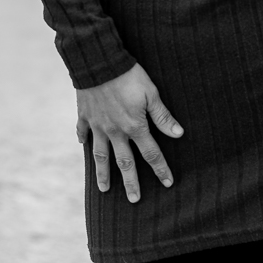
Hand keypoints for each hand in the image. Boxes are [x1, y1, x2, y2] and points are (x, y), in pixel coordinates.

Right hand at [76, 63, 183, 203]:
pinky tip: (83, 146)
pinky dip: (83, 139)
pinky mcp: (84, 115)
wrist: (98, 62)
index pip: (151, 153)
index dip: (160, 168)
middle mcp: (114, 131)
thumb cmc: (129, 75)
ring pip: (100, 155)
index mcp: (134, 126)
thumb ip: (162, 116)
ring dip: (103, 173)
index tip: (167, 183)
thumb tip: (179, 134)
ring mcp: (97, 125)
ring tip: (104, 189)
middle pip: (124, 162)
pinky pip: (83, 131)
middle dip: (131, 182)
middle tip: (134, 201)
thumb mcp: (151, 93)